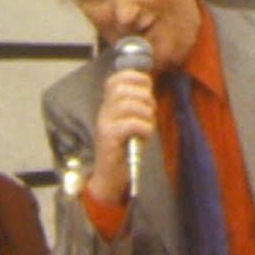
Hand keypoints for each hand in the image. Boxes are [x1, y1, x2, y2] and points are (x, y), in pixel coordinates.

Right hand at [88, 68, 154, 203]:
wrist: (110, 177)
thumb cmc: (125, 149)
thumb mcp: (132, 123)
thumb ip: (138, 106)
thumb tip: (149, 90)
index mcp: (108, 105)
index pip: (116, 79)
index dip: (135, 78)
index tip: (148, 89)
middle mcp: (103, 111)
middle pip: (121, 88)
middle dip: (144, 95)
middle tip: (150, 110)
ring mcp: (104, 124)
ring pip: (126, 104)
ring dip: (145, 112)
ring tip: (148, 124)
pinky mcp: (108, 138)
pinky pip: (130, 123)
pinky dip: (144, 127)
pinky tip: (145, 135)